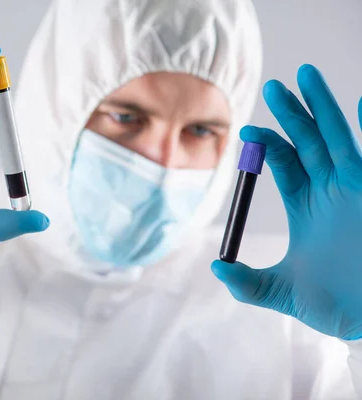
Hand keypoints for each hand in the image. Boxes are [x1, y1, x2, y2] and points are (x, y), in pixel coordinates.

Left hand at [211, 64, 361, 339]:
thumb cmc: (337, 307)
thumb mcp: (283, 292)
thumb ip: (248, 283)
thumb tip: (216, 267)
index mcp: (308, 207)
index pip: (285, 164)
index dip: (267, 145)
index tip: (246, 134)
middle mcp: (332, 192)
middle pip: (308, 143)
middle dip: (291, 114)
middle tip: (273, 87)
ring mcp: (357, 190)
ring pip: (337, 138)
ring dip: (322, 107)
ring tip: (305, 73)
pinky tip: (361, 100)